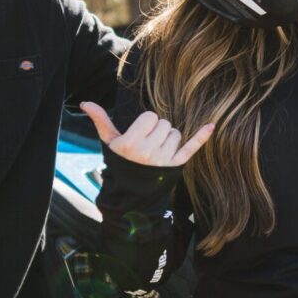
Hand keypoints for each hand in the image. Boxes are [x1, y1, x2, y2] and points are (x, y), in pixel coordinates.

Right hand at [80, 102, 212, 166]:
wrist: (131, 194)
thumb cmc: (119, 163)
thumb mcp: (109, 143)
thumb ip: (100, 121)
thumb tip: (86, 103)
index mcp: (131, 143)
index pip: (151, 117)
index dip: (147, 123)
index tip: (141, 133)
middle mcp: (148, 152)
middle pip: (165, 125)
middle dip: (158, 130)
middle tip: (149, 143)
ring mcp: (164, 160)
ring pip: (176, 134)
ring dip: (169, 139)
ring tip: (157, 151)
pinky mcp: (176, 166)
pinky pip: (191, 147)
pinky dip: (201, 137)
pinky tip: (210, 126)